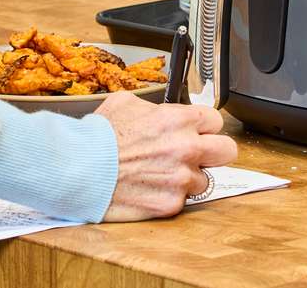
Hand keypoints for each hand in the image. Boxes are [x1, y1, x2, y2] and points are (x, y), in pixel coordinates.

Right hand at [93, 92, 237, 220]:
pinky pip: (182, 201)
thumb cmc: (97, 136)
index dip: (204, 127)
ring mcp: (181, 178)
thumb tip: (160, 111)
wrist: (78, 168)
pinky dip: (168, 196)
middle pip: (228, 150)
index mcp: (179, 119)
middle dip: (214, 152)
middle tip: (198, 155)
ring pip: (205, 181)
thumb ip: (153, 107)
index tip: (197, 132)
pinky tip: (149, 188)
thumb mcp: (126, 102)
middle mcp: (186, 148)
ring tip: (162, 175)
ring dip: (188, 178)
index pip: (216, 120)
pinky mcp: (170, 204)